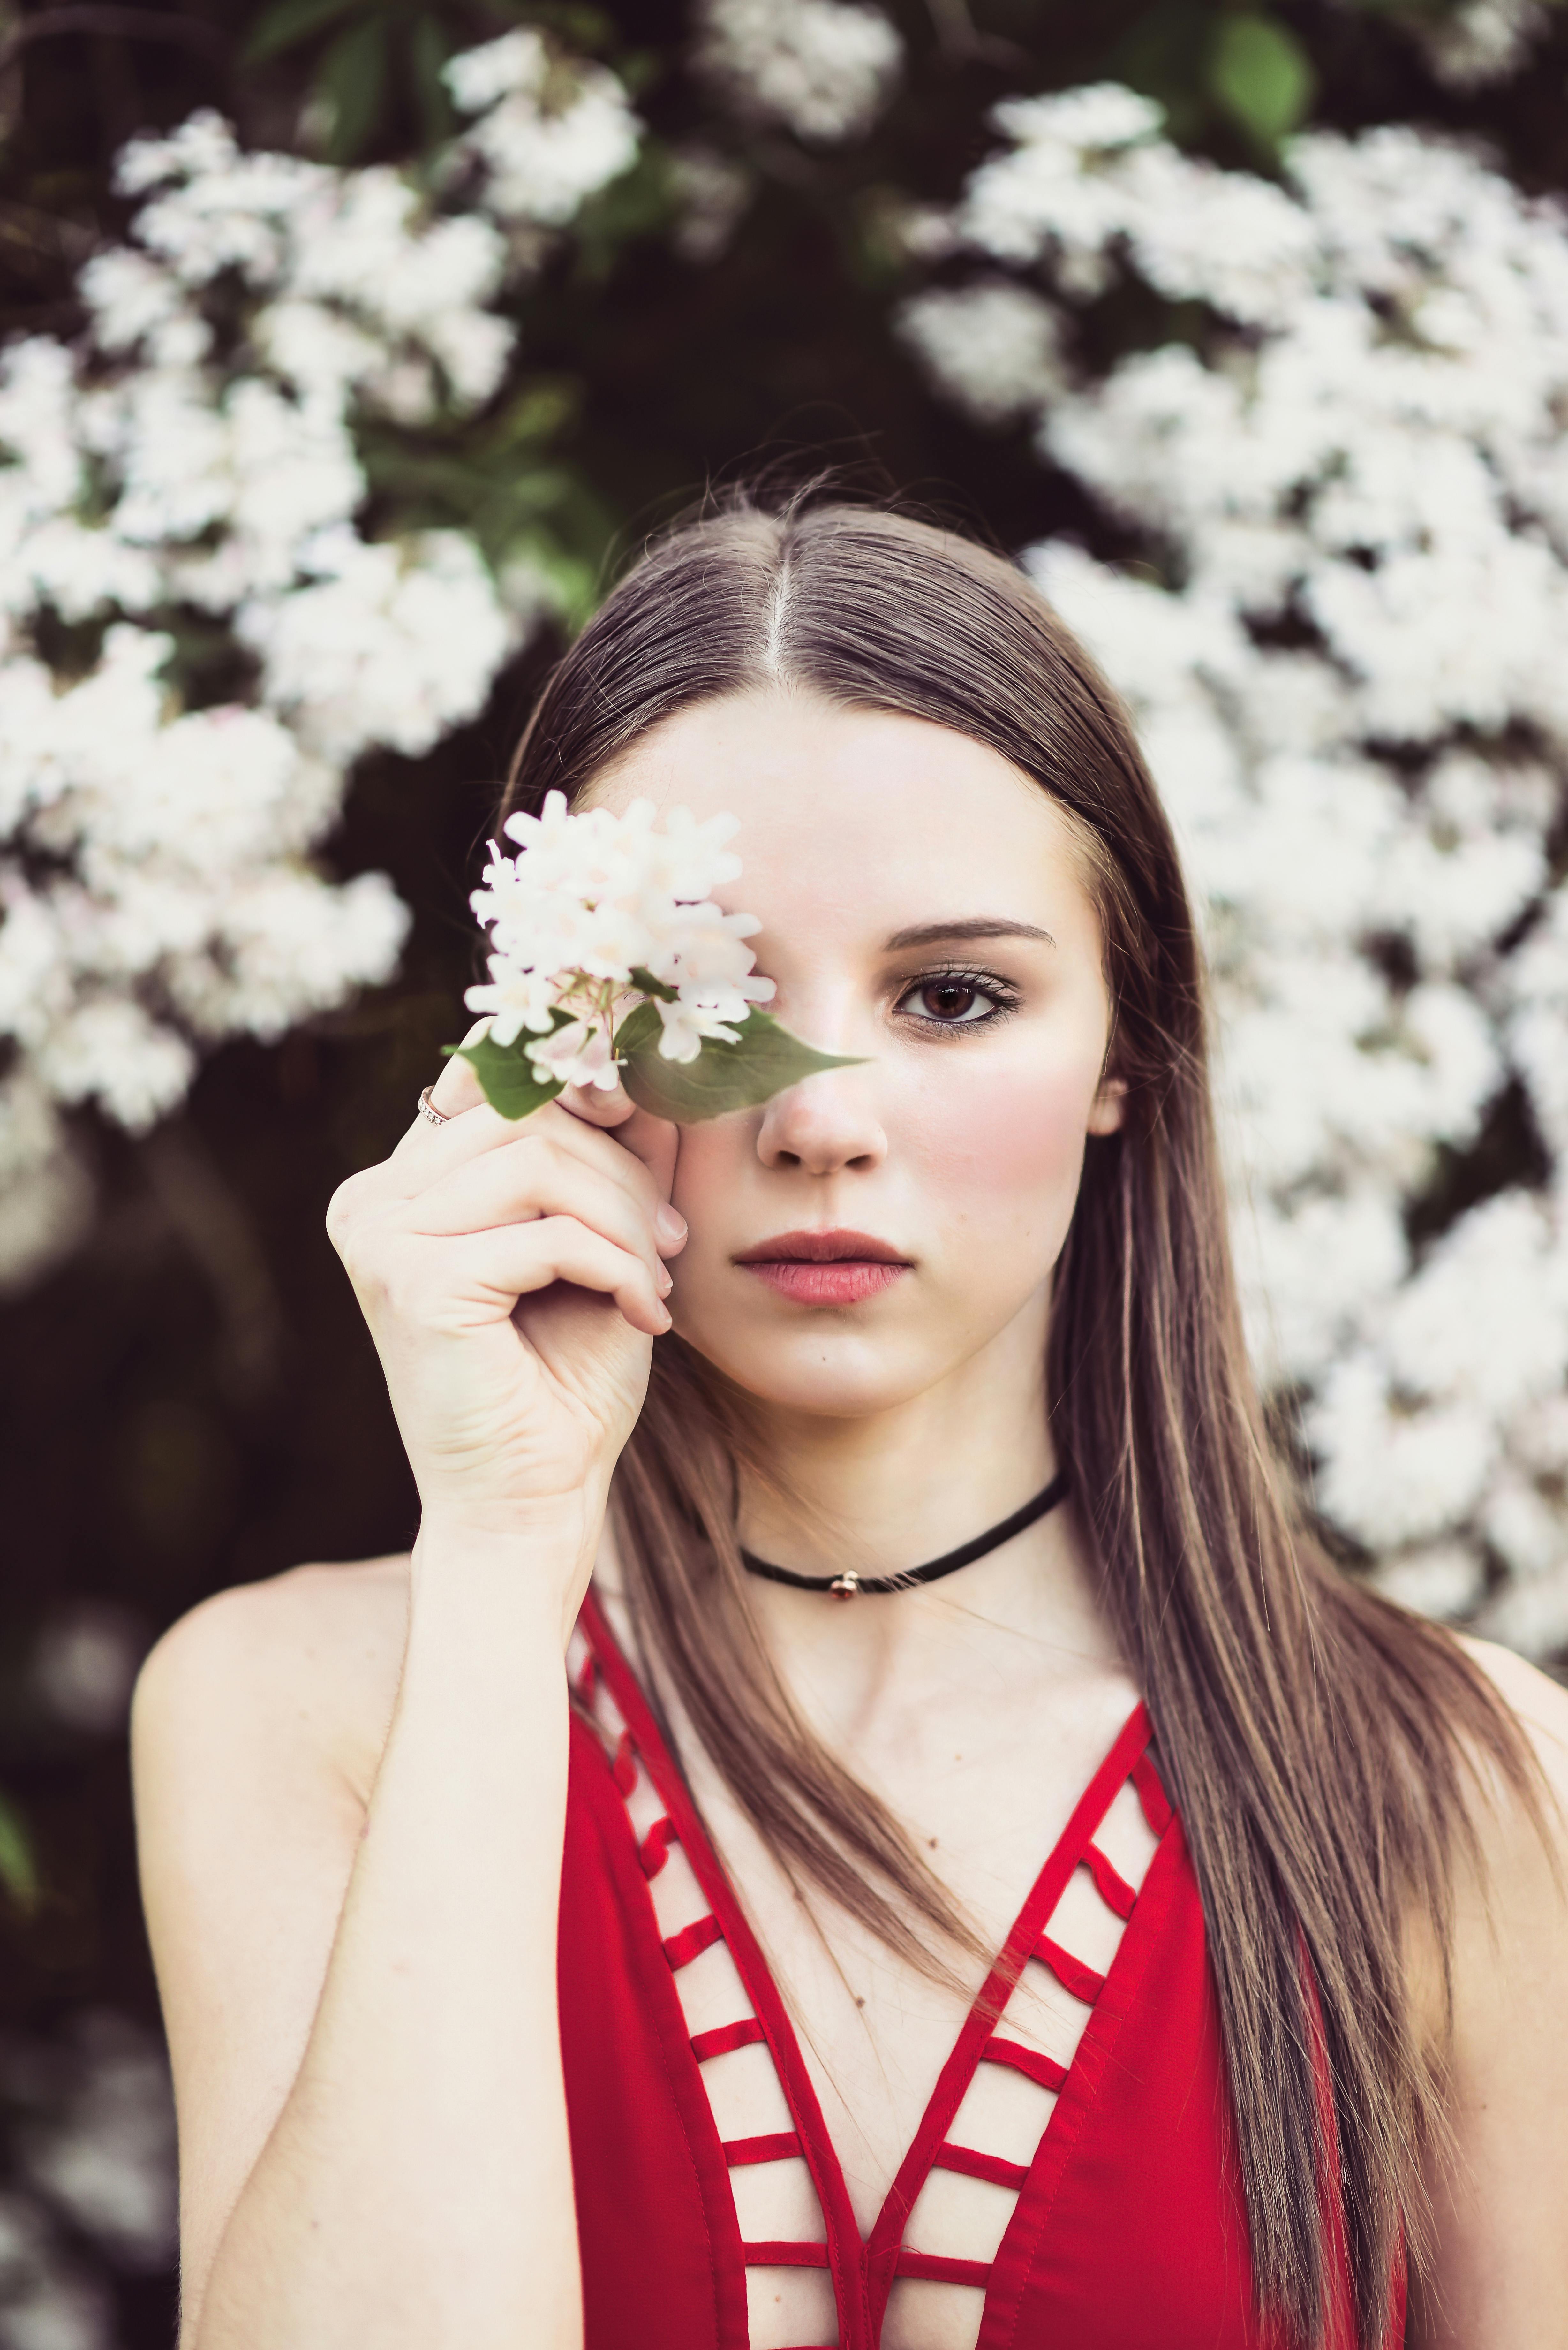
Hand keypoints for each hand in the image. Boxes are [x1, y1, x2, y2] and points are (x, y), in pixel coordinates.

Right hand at [327, 1030, 684, 1566]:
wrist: (533, 1498)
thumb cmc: (564, 1375)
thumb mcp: (600, 1237)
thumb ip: (609, 1150)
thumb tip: (638, 1059)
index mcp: (402, 1184)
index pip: (488, 1077)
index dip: (572, 1074)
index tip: (644, 1111)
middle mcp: (372, 1199)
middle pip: (523, 1113)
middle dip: (620, 1169)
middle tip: (672, 1239)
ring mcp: (380, 1237)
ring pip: (537, 1164)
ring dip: (624, 1219)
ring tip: (656, 1279)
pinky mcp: (412, 1282)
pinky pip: (545, 1235)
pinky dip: (615, 1268)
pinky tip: (643, 1315)